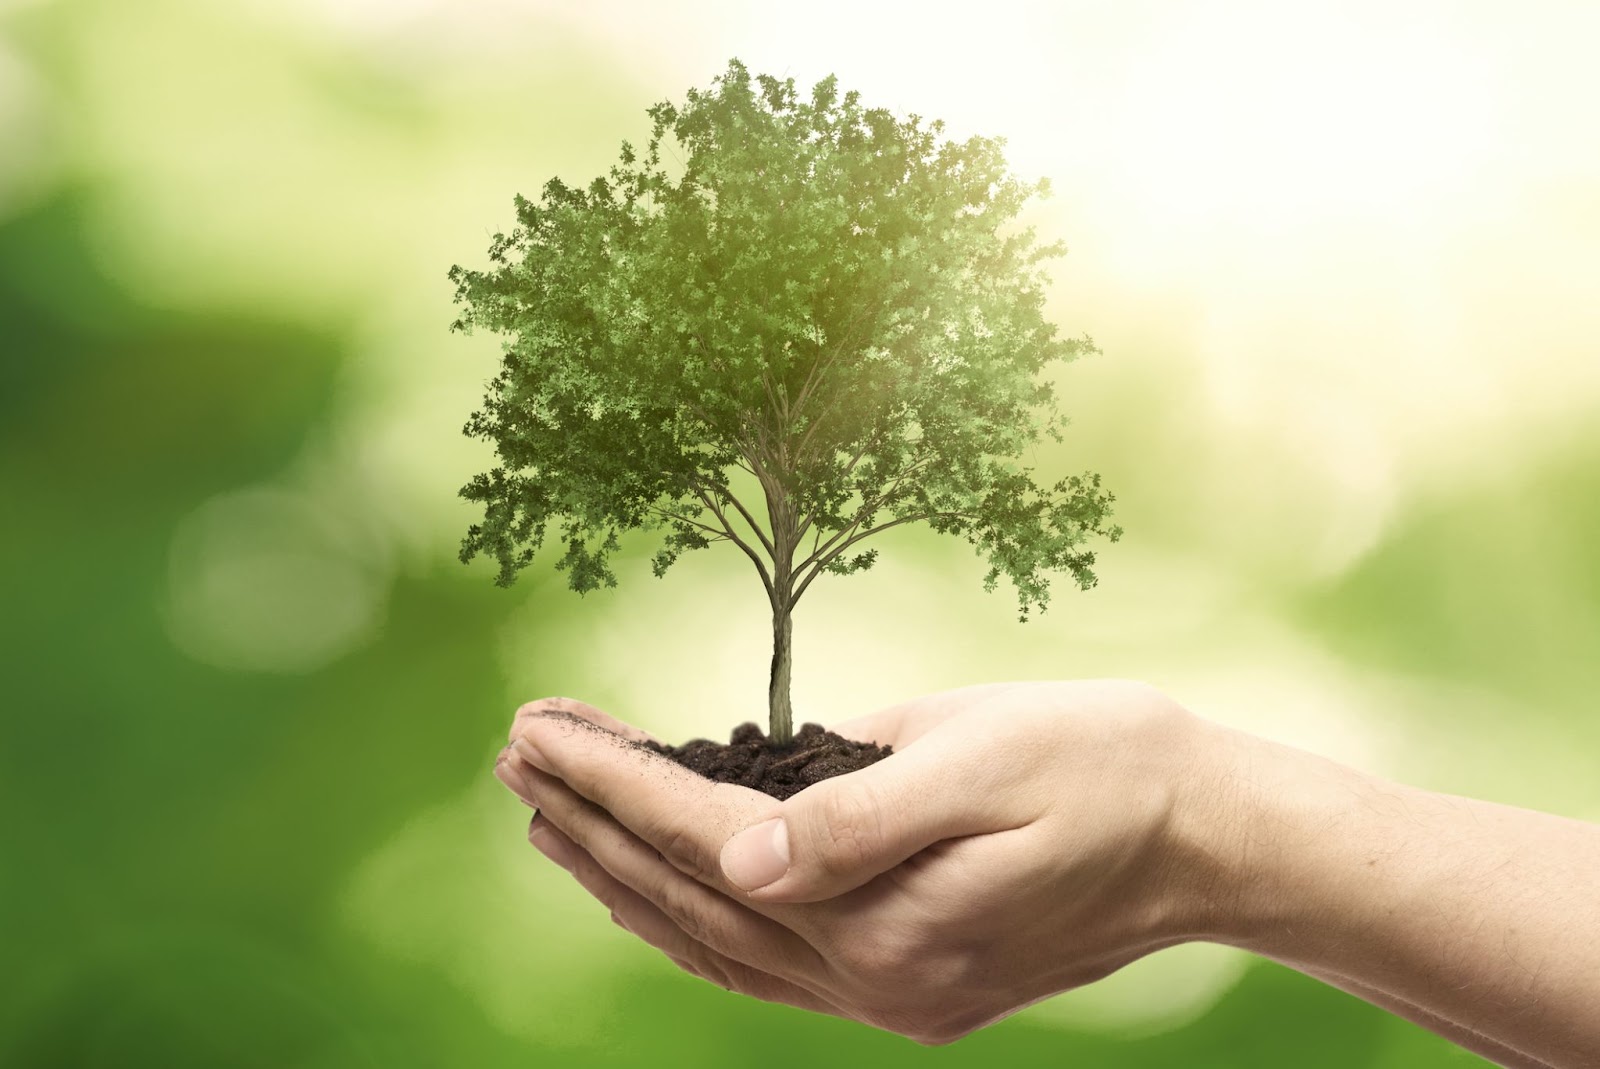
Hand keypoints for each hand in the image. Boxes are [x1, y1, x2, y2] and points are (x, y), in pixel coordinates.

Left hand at [493, 682, 1228, 1043]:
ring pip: (715, 945)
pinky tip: (653, 889)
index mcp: (889, 916)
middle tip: (517, 756)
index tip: (539, 726)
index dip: (613, 782)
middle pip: (692, 899)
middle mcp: (876, 977)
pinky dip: (691, 922)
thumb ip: (860, 813)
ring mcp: (890, 996)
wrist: (1204, 837)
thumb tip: (744, 856)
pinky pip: (763, 965)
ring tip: (551, 819)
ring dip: (624, 880)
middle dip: (592, 825)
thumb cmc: (1102, 766)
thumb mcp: (986, 758)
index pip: (707, 842)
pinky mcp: (907, 988)